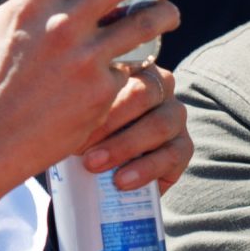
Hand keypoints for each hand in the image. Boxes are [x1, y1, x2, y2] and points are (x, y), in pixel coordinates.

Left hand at [81, 62, 192, 194]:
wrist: (105, 169)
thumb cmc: (88, 134)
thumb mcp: (81, 118)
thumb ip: (79, 110)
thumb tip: (65, 120)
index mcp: (133, 69)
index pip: (120, 72)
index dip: (95, 97)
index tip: (68, 120)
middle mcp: (161, 88)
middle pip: (142, 95)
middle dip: (108, 122)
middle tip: (79, 146)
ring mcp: (176, 116)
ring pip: (159, 125)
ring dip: (123, 147)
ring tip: (93, 165)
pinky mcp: (184, 147)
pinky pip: (171, 156)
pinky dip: (144, 170)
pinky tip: (120, 181)